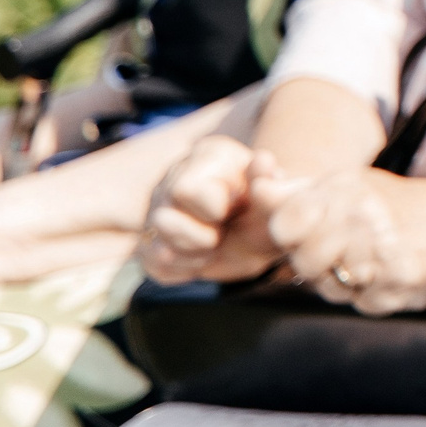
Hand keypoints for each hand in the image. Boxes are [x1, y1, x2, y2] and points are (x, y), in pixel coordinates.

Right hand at [143, 136, 284, 283]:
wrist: (261, 231)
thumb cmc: (267, 208)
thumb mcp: (274, 196)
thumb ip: (268, 180)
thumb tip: (263, 159)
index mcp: (207, 157)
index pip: (185, 189)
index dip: (213, 209)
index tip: (234, 210)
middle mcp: (174, 178)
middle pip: (163, 219)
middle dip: (201, 237)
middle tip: (224, 232)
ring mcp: (159, 208)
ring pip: (157, 246)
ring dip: (193, 254)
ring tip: (214, 245)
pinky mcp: (152, 239)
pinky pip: (154, 264)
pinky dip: (184, 269)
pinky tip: (202, 256)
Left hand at [265, 167, 425, 314]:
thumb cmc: (387, 204)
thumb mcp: (342, 185)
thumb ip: (293, 190)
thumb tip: (255, 183)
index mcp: (343, 189)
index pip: (283, 224)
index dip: (288, 234)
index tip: (306, 230)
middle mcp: (363, 217)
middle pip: (303, 262)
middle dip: (315, 262)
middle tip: (340, 249)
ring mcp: (383, 252)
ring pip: (330, 286)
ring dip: (341, 281)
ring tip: (365, 261)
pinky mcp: (401, 282)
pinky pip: (360, 302)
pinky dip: (368, 294)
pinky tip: (385, 274)